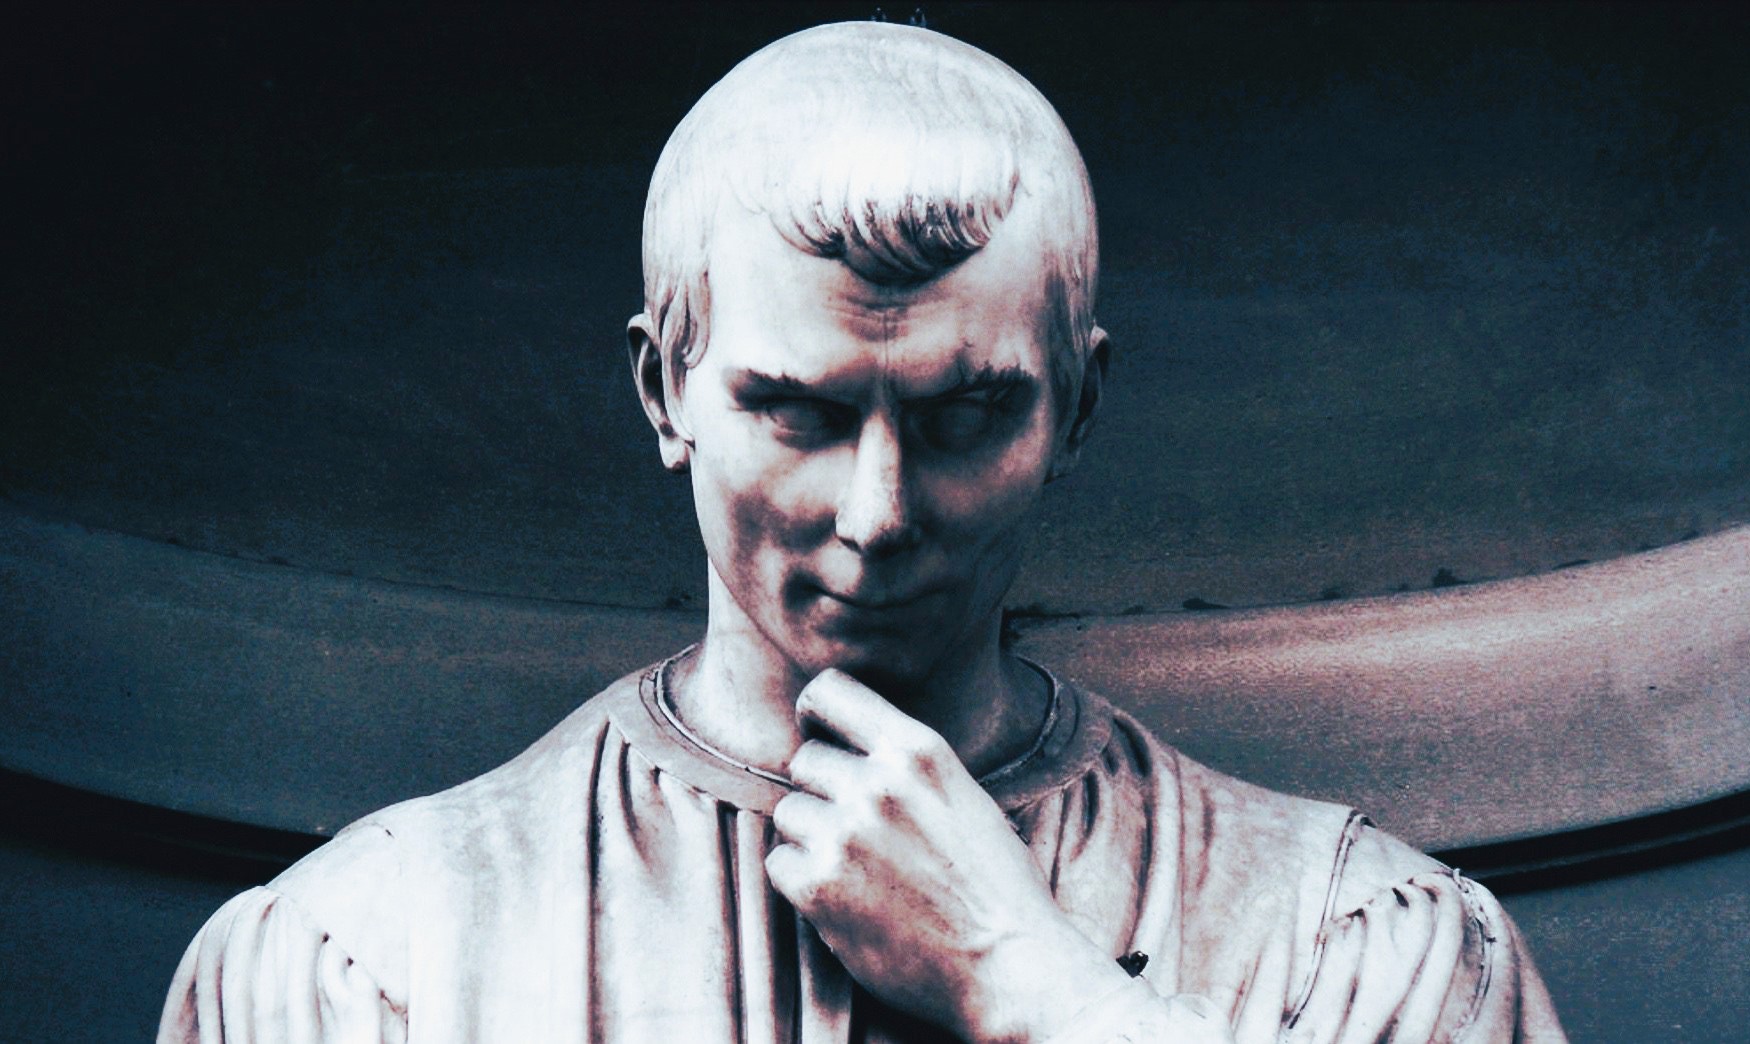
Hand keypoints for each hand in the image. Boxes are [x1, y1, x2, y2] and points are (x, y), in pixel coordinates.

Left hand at [764, 670, 1132, 1041]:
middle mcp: (876, 784)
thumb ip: (909, 768)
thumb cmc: (998, 886)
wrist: (1009, 965)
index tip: (819, 734)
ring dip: (810, 838)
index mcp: (917, 751)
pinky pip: (778, 863)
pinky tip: (841, 896)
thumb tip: (856, 751)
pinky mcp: (818, 887)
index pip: (830, 691)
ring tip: (854, 868)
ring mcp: (844, 834)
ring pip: (788, 813)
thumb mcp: (965, 796)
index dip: (815, 713)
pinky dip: (799, 880)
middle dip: (823, 791)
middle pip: (805, 761)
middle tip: (855, 830)